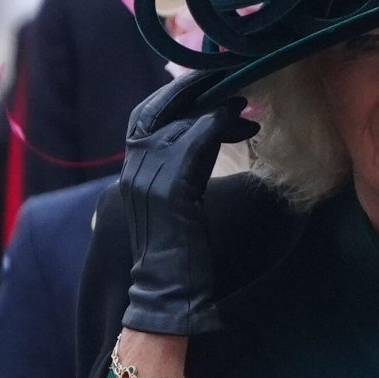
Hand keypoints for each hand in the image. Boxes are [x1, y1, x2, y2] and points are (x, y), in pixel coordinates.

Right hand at [120, 74, 258, 336]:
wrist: (165, 295)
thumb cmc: (176, 259)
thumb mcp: (174, 209)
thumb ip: (178, 178)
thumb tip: (200, 153)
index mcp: (132, 171)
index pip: (148, 116)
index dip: (178, 98)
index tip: (211, 92)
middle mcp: (134, 168)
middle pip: (159, 107)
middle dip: (194, 90)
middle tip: (230, 83)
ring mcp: (149, 178)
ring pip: (181, 122)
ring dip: (216, 107)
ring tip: (246, 104)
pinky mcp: (171, 190)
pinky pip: (195, 144)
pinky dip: (218, 126)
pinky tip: (242, 122)